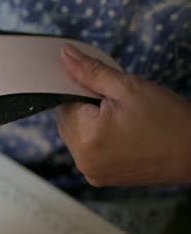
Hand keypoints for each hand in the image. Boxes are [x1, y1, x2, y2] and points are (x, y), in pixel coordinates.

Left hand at [57, 45, 190, 186]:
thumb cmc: (170, 120)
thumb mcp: (129, 87)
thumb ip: (91, 72)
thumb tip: (65, 55)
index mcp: (86, 138)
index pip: (64, 102)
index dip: (84, 91)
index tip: (107, 91)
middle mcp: (82, 160)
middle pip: (67, 120)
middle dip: (87, 108)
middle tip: (120, 106)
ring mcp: (91, 172)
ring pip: (76, 135)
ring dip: (91, 124)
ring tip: (125, 123)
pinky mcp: (100, 178)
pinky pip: (88, 151)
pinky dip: (98, 140)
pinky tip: (124, 136)